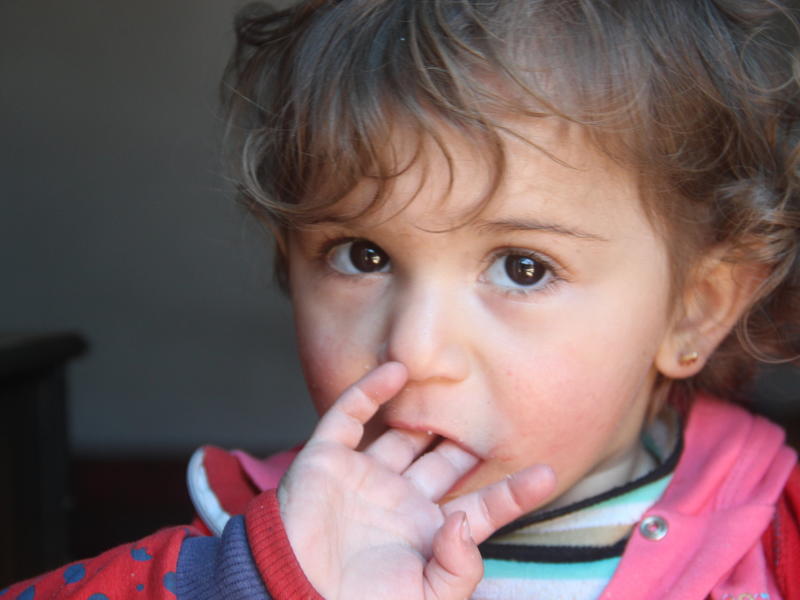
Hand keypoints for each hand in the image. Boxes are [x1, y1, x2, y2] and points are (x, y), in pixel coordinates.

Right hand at [278, 362, 555, 599]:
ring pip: (402, 435)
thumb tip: (466, 522)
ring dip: (424, 412)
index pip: (480, 508)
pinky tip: (396, 372)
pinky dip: (370, 391)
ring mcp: (365, 477)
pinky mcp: (328, 459)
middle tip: (494, 413)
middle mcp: (401, 501)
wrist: (291, 598)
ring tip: (451, 385)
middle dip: (467, 442)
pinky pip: (350, 416)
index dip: (512, 493)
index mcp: (427, 536)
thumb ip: (459, 568)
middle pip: (444, 463)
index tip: (546, 473)